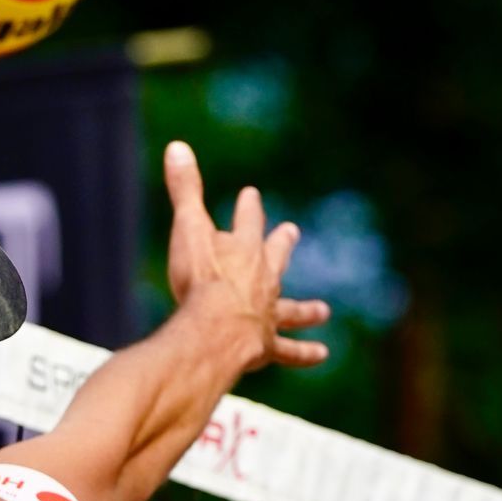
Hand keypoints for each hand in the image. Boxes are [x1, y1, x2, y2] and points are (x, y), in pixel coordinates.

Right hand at [163, 139, 330, 370]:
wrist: (218, 328)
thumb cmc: (201, 280)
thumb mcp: (188, 229)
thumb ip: (184, 191)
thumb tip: (177, 145)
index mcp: (243, 249)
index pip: (248, 221)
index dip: (248, 208)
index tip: (252, 194)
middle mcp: (262, 279)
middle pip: (275, 258)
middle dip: (282, 244)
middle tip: (292, 232)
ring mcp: (267, 313)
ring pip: (291, 309)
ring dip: (306, 309)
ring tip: (324, 311)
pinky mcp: (266, 344)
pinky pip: (289, 350)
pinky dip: (304, 353)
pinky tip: (321, 355)